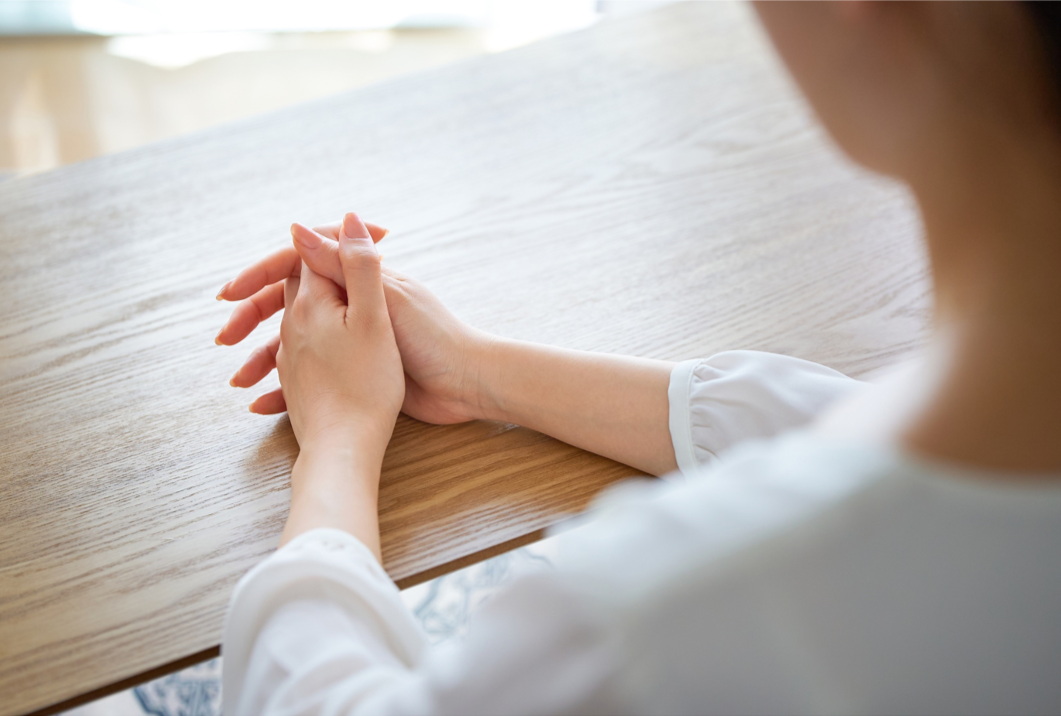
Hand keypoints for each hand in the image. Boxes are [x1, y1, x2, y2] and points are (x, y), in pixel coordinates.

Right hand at [218, 221, 492, 423]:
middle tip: (223, 338)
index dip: (261, 274)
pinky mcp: (357, 371)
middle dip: (251, 318)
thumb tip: (300, 226)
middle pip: (288, 303)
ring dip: (262, 359)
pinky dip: (285, 390)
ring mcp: (353, 338)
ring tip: (238, 381)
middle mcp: (352, 305)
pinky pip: (311, 377)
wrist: (465, 387)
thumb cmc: (431, 340)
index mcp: (359, 281)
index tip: (229, 293)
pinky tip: (261, 406)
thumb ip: (345, 268)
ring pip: (294, 343)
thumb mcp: (383, 302)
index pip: (298, 264)